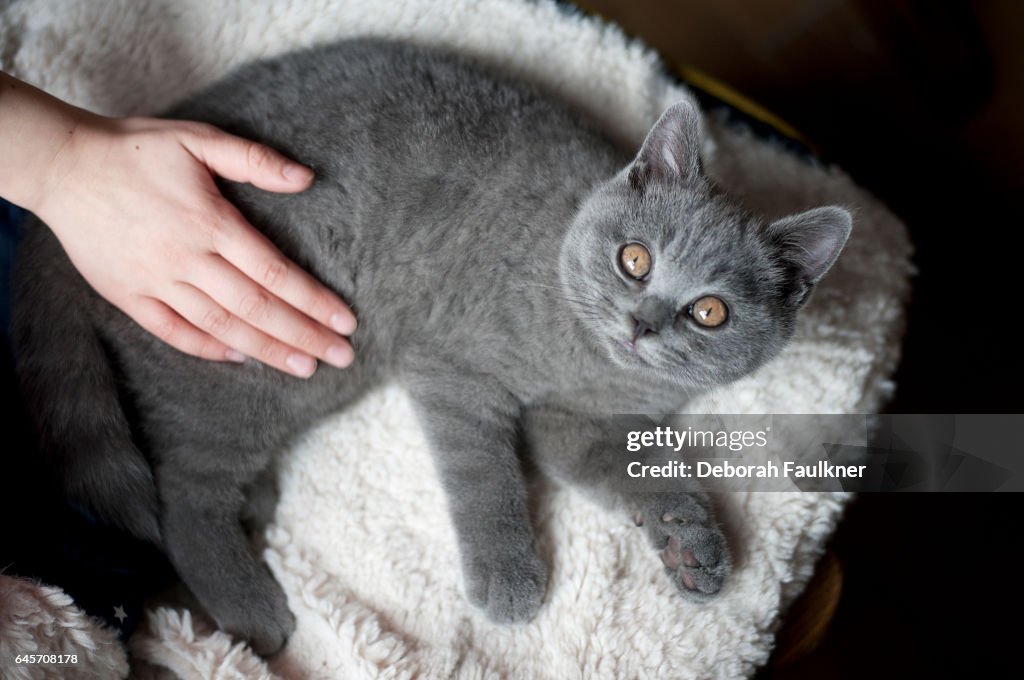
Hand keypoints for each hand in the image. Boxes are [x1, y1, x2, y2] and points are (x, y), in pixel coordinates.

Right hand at [27, 111, 356, 377]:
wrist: (62, 165)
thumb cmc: (136, 149)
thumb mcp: (198, 138)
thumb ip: (254, 160)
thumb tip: (306, 178)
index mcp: (212, 223)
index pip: (276, 273)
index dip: (315, 301)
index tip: (345, 322)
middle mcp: (188, 259)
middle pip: (258, 308)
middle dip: (304, 335)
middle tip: (341, 357)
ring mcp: (157, 282)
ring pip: (222, 327)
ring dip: (267, 350)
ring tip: (305, 368)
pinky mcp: (129, 296)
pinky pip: (174, 332)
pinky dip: (208, 348)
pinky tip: (240, 358)